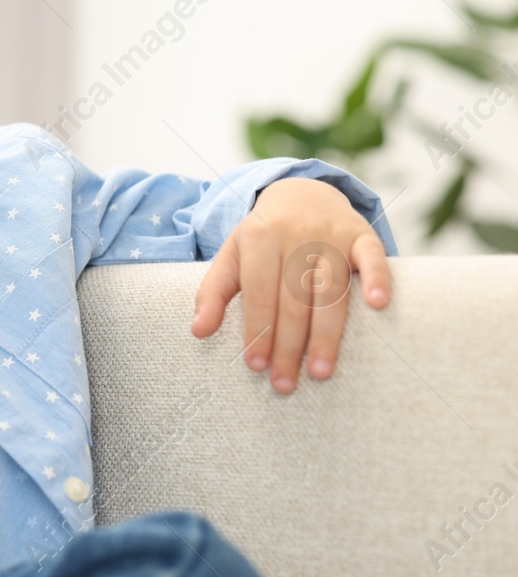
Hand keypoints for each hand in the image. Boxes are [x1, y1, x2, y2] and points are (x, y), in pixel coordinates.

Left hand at [190, 176, 390, 392]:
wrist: (302, 193)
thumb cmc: (263, 237)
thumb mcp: (232, 256)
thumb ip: (213, 292)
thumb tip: (197, 331)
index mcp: (260, 237)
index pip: (259, 292)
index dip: (257, 330)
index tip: (256, 366)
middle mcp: (296, 235)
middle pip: (293, 298)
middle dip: (288, 344)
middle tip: (284, 383)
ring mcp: (331, 234)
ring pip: (331, 289)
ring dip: (326, 333)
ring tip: (319, 371)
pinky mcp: (362, 235)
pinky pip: (374, 256)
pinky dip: (377, 278)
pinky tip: (378, 305)